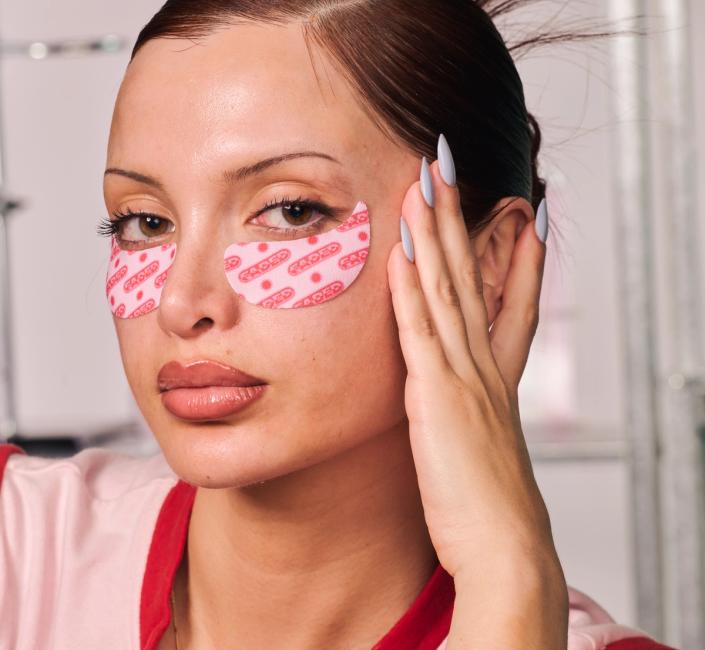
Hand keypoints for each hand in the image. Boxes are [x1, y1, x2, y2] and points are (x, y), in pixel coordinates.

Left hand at [387, 137, 566, 646]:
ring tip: (428, 180)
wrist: (504, 549)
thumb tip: (460, 403)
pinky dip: (413, 285)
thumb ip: (472, 417)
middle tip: (452, 169)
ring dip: (435, 231)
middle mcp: (483, 366)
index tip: (523, 218)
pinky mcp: (437, 396)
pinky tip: (404, 246)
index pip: (507, 302)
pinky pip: (421, 328)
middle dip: (460, 219)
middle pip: (471, 277)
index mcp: (494, 378)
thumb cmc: (486, 508)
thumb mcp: (481, 448)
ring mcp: (463, 375)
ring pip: (446, 288)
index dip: (517, 256)